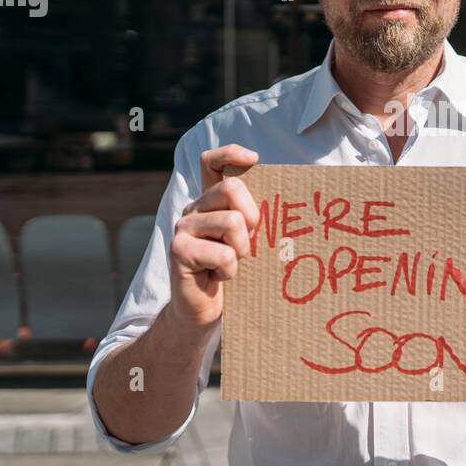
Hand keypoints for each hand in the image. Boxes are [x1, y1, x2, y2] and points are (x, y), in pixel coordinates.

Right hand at [164, 144, 259, 331]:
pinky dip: (230, 271)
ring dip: (242, 250)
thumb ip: (254, 217)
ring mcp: (183, 228)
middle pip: (232, 188)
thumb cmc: (233, 274)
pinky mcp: (179, 251)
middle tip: (249, 242)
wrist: (204, 313)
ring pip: (232, 222)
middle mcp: (193, 209)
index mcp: (210, 202)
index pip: (211, 161)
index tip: (254, 158)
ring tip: (232, 264)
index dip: (231, 153)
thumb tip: (286, 199)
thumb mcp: (246, 240)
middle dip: (252, 216)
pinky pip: (224, 254)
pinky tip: (219, 278)